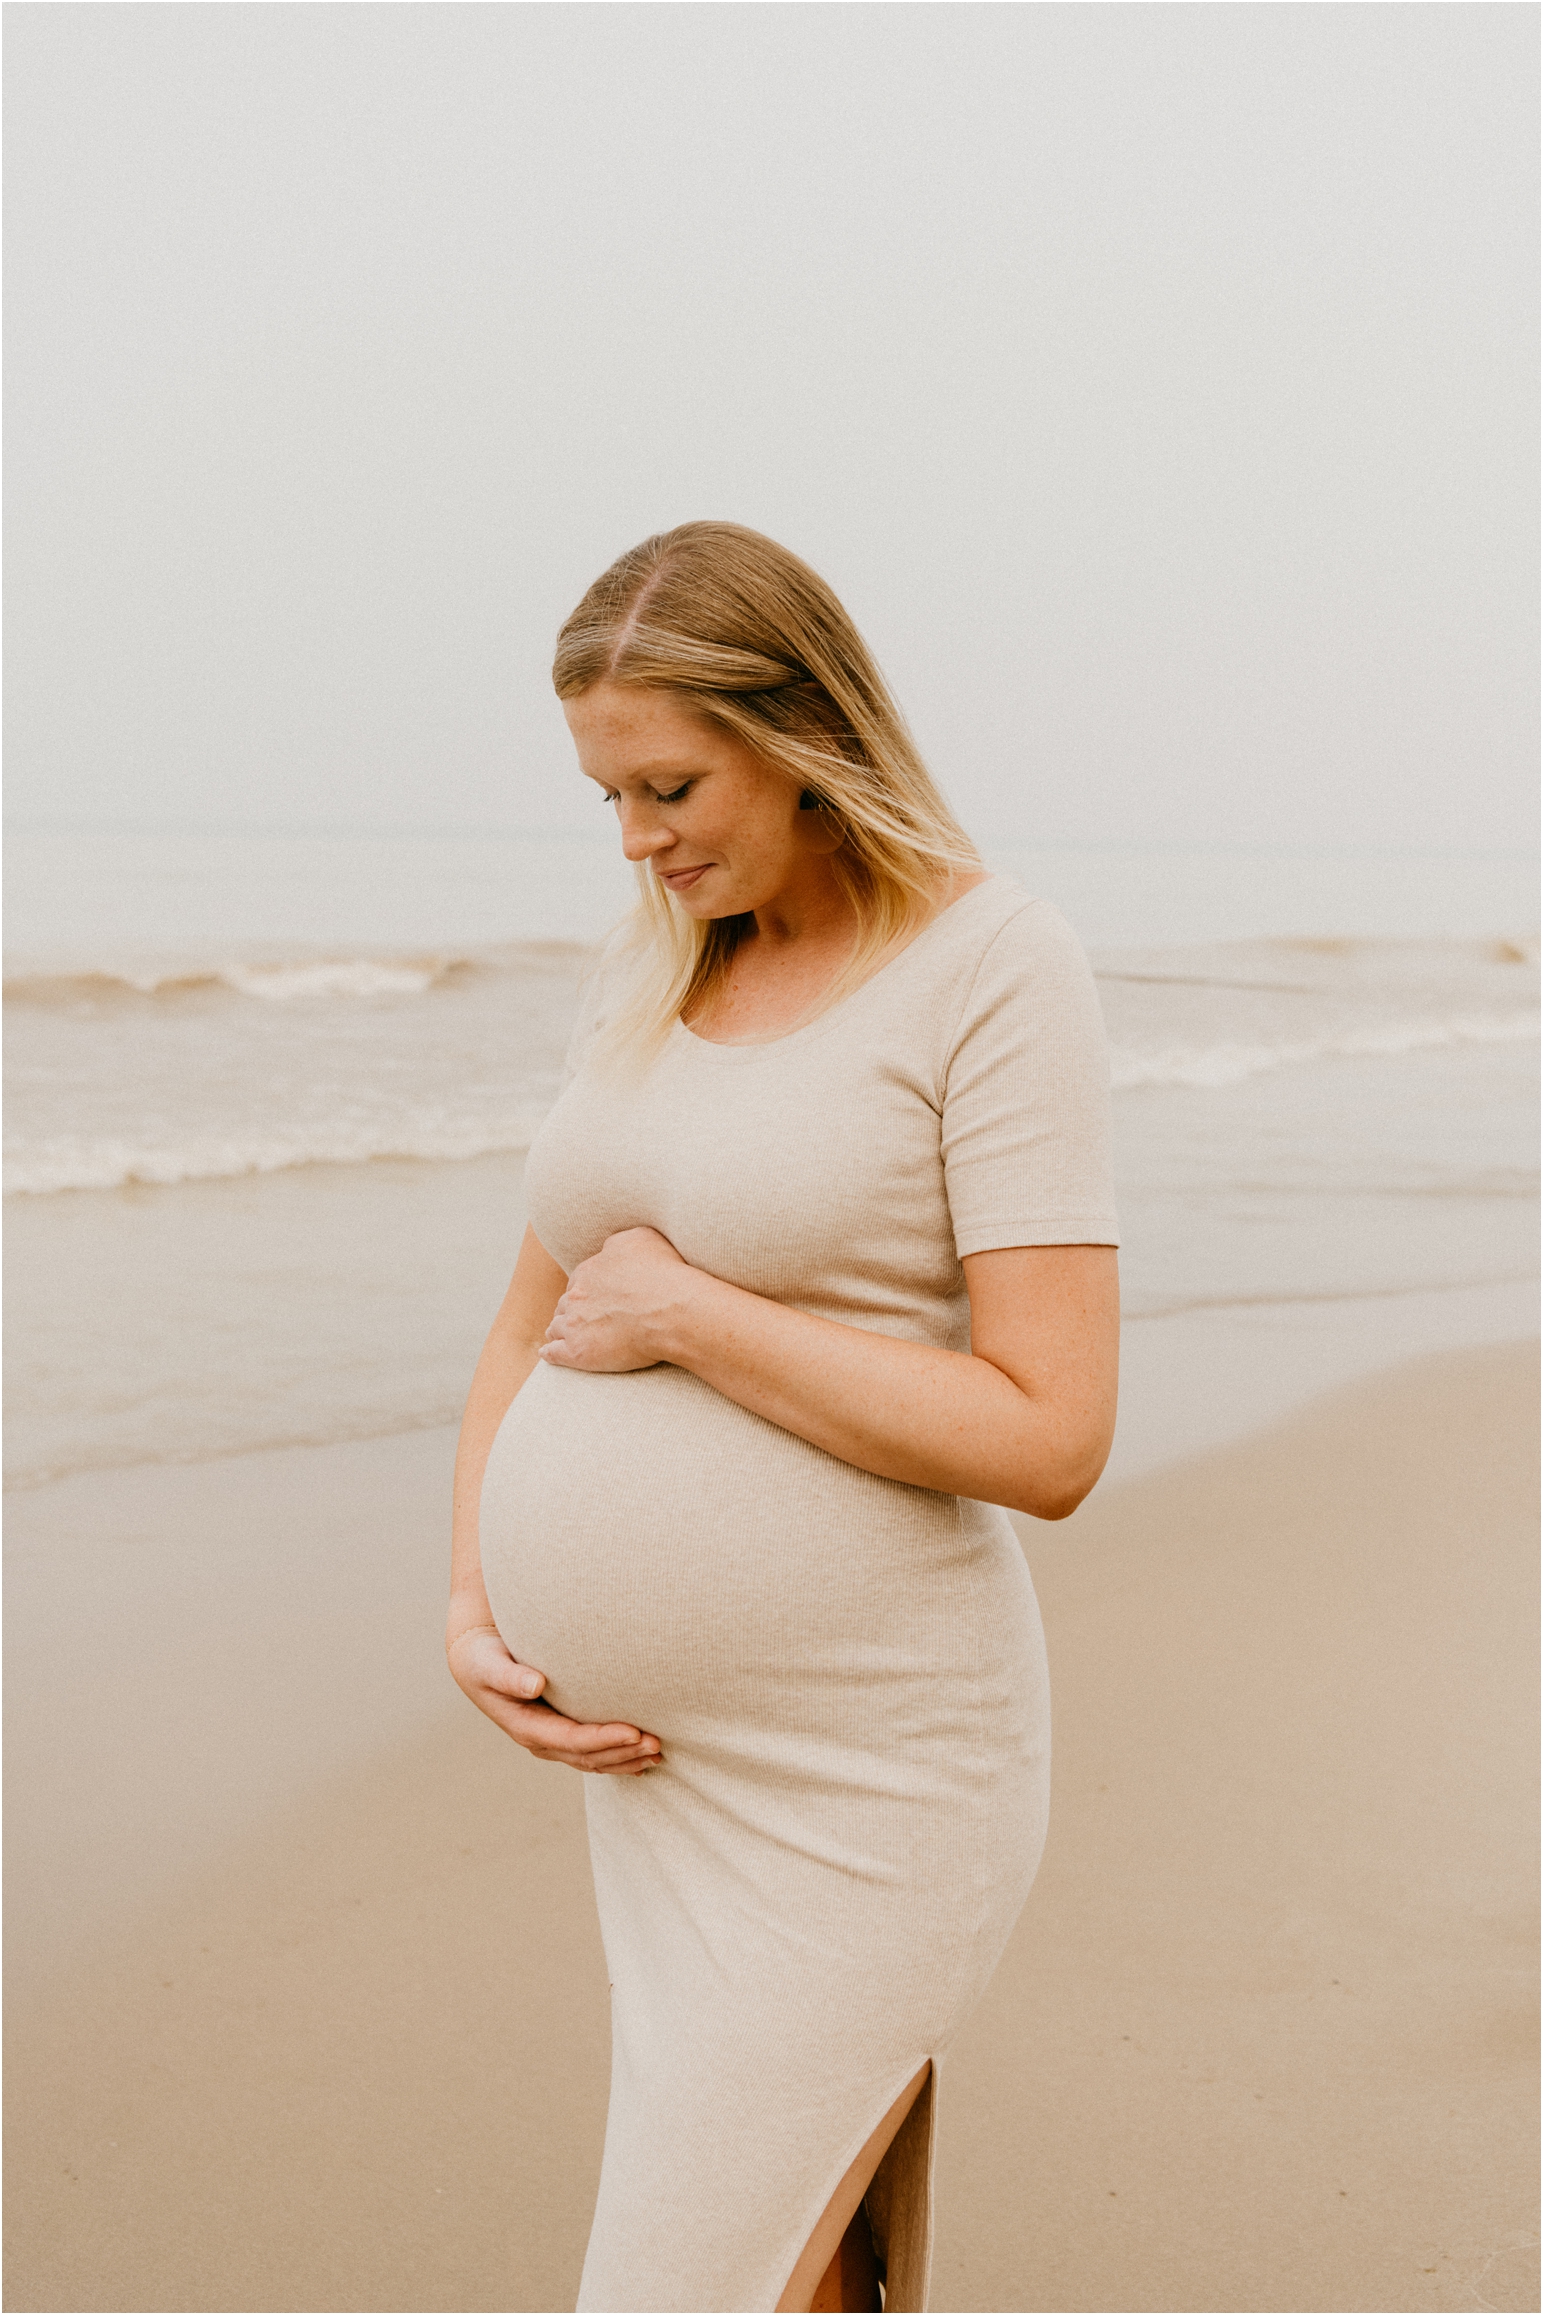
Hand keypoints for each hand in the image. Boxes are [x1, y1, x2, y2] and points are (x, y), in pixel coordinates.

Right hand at [446, 1626, 661, 1774]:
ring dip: (626, 1760)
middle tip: (658, 1744)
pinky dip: (619, 1757)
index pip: (573, 1740)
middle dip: (624, 1753)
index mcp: (526, 1727)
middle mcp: (541, 1740)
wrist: (476, 1662)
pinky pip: (593, 1753)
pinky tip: (642, 1757)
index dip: (604, 1739)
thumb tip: (535, 1684)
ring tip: (659, 1754)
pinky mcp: (561, 1733)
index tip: (635, 1732)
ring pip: (594, 1760)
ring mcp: (552, 1741)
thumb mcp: (488, 1664)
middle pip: (588, 1757)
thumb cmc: (483, 1658)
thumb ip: (509, 1676)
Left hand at [538, 1226, 699, 1372]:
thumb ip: (618, 1244)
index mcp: (589, 1271)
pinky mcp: (577, 1352)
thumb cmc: (664, 1275)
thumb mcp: (641, 1239)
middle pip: (566, 1303)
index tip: (596, 1298)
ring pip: (556, 1327)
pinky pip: (553, 1353)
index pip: (579, 1280)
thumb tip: (608, 1251)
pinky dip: (551, 1352)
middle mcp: (576, 1295)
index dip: (587, 1290)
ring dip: (560, 1330)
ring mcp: (573, 1324)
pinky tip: (550, 1354)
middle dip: (573, 1310)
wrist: (672, 1312)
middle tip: (586, 1319)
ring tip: (565, 1337)